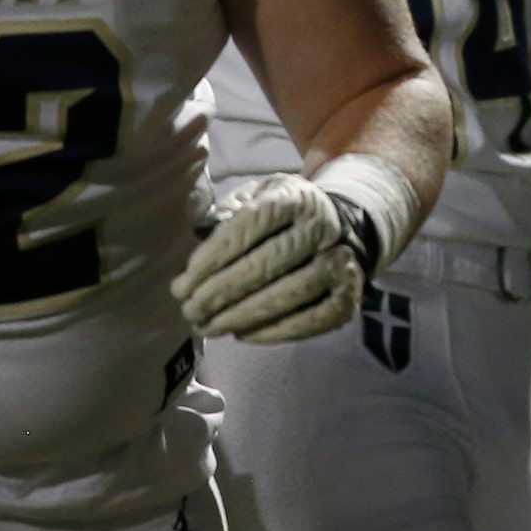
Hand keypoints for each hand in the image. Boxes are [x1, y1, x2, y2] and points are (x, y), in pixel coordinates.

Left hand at [174, 174, 370, 342]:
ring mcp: (340, 263)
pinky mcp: (348, 296)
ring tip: (208, 327)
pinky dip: (273, 332)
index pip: (249, 226)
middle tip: (189, 311)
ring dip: (241, 315)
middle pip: (267, 263)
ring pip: (288, 294)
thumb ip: (227, 212)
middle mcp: (322, 227)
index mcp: (295, 197)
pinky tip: (242, 334)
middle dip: (220, 292)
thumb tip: (201, 235)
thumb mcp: (256, 197)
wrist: (338, 230)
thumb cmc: (282, 218)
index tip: (182, 284)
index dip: (212, 258)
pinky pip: (311, 320)